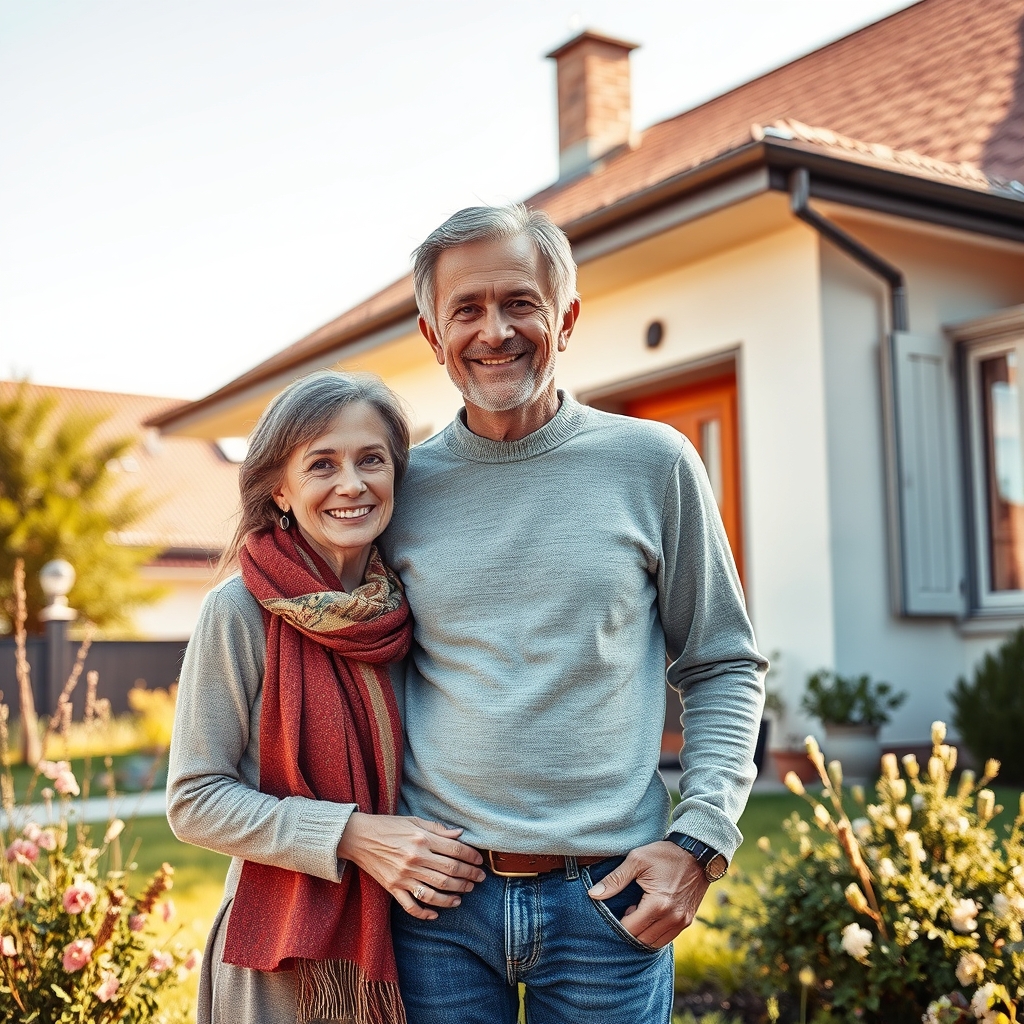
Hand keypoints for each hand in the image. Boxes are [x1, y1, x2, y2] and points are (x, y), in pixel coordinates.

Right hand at [337, 812, 485, 919]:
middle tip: (479, 879)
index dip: (471, 857)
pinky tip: (436, 913)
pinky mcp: (393, 888)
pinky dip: (425, 913)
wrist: (358, 837)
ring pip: (435, 892)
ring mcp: (404, 876)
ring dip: (453, 896)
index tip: (480, 861)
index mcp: (422, 839)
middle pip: (450, 872)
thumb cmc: (388, 826)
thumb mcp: (414, 821)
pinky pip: (411, 906)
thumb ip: (438, 829)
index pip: (455, 850)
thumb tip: (460, 834)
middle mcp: (415, 859)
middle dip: (469, 877)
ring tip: (463, 894)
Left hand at [587, 841, 709, 947]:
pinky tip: (651, 915)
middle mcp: (672, 919)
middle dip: (630, 928)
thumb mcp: (637, 860)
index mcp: (657, 905)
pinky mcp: (687, 922)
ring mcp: (682, 922)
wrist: (697, 852)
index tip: (620, 908)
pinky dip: (655, 933)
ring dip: (642, 933)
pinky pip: (666, 939)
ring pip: (654, 943)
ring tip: (639, 911)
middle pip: (641, 939)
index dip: (619, 922)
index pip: (630, 929)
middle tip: (628, 909)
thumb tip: (593, 894)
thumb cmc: (665, 854)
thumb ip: (615, 880)